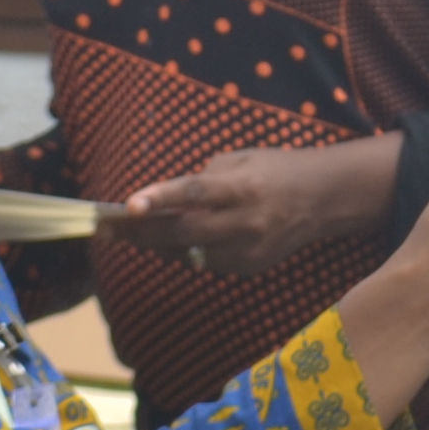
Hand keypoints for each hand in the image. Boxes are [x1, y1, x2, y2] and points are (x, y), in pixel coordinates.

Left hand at [106, 137, 397, 276]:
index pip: (194, 193)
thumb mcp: (239, 160)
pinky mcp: (248, 268)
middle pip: (182, 233)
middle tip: (105, 229)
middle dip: (139, 232)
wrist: (323, 200)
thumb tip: (162, 201)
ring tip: (128, 233)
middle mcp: (245, 222)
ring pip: (188, 254)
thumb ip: (201, 181)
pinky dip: (185, 252)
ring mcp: (248, 250)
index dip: (160, 199)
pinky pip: (204, 264)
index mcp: (243, 187)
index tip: (129, 204)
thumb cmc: (275, 170)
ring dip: (155, 244)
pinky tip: (169, 241)